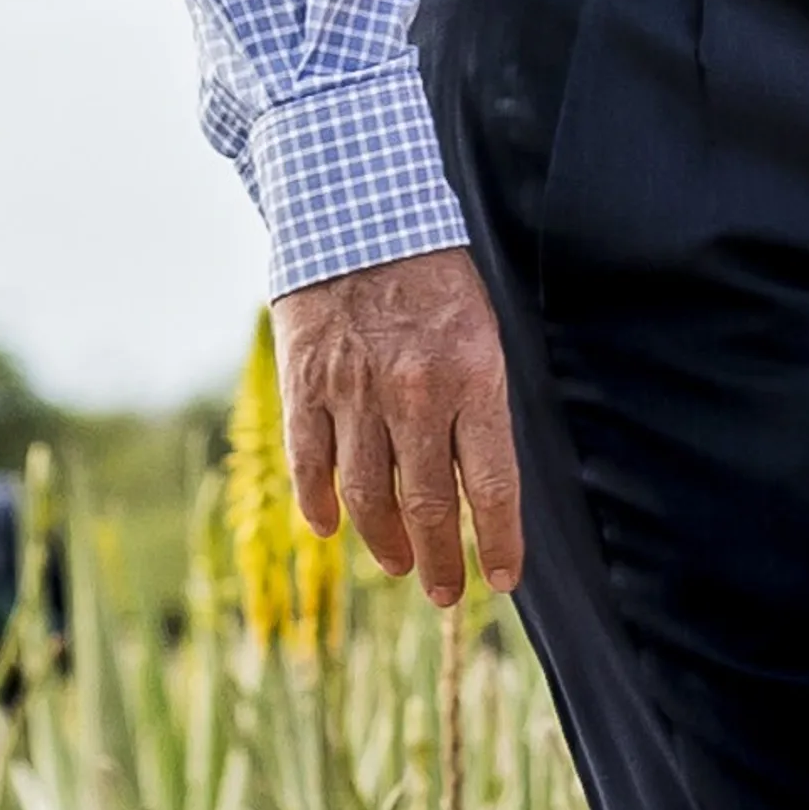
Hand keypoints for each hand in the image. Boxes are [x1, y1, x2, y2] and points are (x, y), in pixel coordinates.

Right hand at [273, 246, 525, 604]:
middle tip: (446, 594)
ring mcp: (354, 394)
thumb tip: (481, 487)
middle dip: (439, 561)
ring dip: (384, 540)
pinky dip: (319, 503)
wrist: (360, 216)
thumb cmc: (435, 280)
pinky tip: (330, 527)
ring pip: (367, 495)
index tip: (503, 580)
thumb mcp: (482, 335)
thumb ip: (480, 406)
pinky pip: (309, 463)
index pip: (492, 487)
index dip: (498, 543)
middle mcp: (415, 395)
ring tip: (397, 564)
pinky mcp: (305, 386)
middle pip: (428, 505)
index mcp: (473, 380)